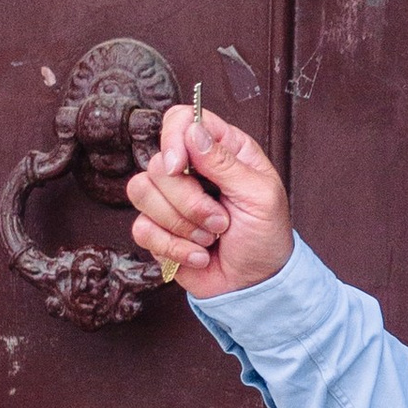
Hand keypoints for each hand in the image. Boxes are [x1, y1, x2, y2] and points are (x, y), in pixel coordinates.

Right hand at [126, 102, 292, 299]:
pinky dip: (174, 247)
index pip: (180, 120)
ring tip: (211, 237)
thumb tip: (192, 130)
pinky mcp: (156, 230)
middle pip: (158, 164)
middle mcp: (191, 170)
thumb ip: (225, 162)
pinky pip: (141, 228)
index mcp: (221, 151)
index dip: (173, 139)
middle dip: (189, 201)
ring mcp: (169, 200)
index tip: (180, 166)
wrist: (255, 286)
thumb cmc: (265, 237)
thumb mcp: (259, 196)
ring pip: (141, 192)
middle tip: (221, 221)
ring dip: (182, 224)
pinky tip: (199, 254)